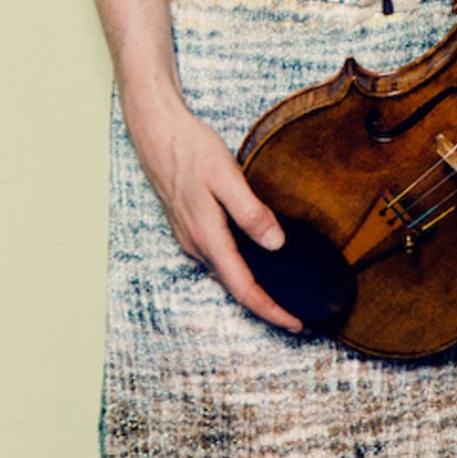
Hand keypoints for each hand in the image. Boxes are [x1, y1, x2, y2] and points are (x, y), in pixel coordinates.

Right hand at [122, 89, 303, 331]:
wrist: (158, 134)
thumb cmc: (192, 151)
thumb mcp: (227, 177)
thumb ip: (251, 212)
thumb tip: (276, 244)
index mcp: (209, 237)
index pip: (244, 288)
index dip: (271, 310)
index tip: (296, 324)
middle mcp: (197, 246)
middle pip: (236, 289)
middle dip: (267, 306)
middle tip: (298, 316)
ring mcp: (191, 239)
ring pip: (227, 275)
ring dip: (254, 289)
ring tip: (284, 294)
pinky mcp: (190, 229)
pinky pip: (220, 260)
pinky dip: (242, 270)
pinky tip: (257, 263)